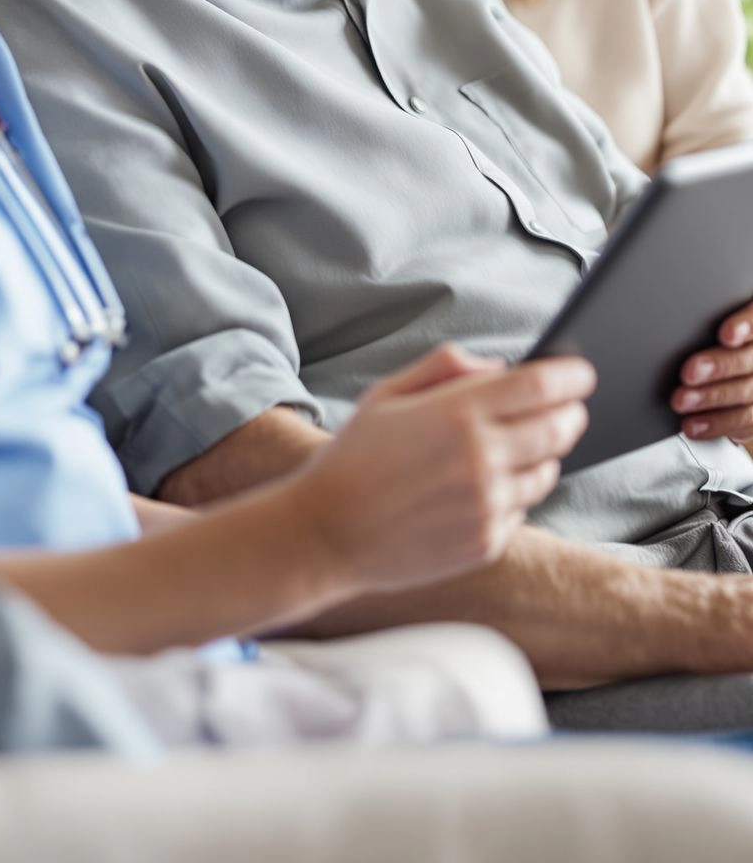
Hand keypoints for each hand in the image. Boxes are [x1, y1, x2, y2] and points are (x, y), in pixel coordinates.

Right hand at [295, 342, 595, 597]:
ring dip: (545, 454)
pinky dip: (515, 493)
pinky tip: (486, 486)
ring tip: (520, 447)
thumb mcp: (388, 392)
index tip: (582, 371)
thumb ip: (445, 367)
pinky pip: (523, 509)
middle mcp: (480, 460)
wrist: (327, 533)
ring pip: (548, 472)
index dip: (571, 375)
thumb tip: (499, 366)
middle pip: (559, 428)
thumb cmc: (355, 457)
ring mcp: (487, 506)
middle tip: (570, 407)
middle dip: (572, 412)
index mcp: (456, 414)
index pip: (540, 386)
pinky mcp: (487, 543)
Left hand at [671, 299, 752, 441]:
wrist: (735, 365)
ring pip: (748, 395)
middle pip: (750, 360)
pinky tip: (694, 425)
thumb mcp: (720, 306)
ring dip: (712, 400)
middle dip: (720, 367)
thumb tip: (677, 293)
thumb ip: (710, 304)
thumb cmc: (720, 323)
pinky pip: (746, 422)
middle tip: (688, 372)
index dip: (747, 326)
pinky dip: (717, 425)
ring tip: (681, 401)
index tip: (727, 334)